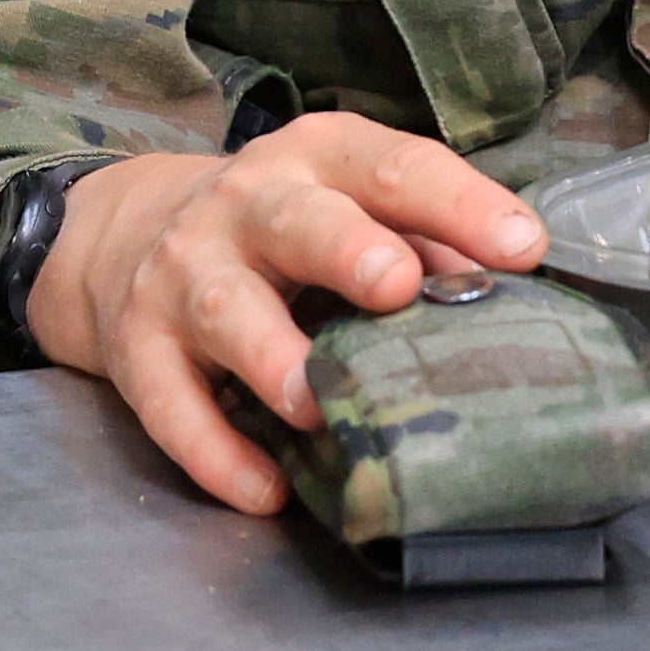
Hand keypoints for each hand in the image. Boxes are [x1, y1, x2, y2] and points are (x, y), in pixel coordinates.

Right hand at [33, 120, 550, 513]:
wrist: (127, 236)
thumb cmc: (282, 231)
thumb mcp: (348, 206)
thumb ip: (426, 241)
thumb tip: (514, 289)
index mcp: (316, 162)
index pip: (389, 168)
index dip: (457, 203)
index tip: (522, 247)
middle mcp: (245, 207)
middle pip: (295, 220)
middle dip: (344, 248)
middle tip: (395, 285)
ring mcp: (184, 274)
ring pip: (224, 309)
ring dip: (271, 355)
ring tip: (316, 404)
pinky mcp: (139, 348)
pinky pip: (170, 403)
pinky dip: (215, 450)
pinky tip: (266, 488)